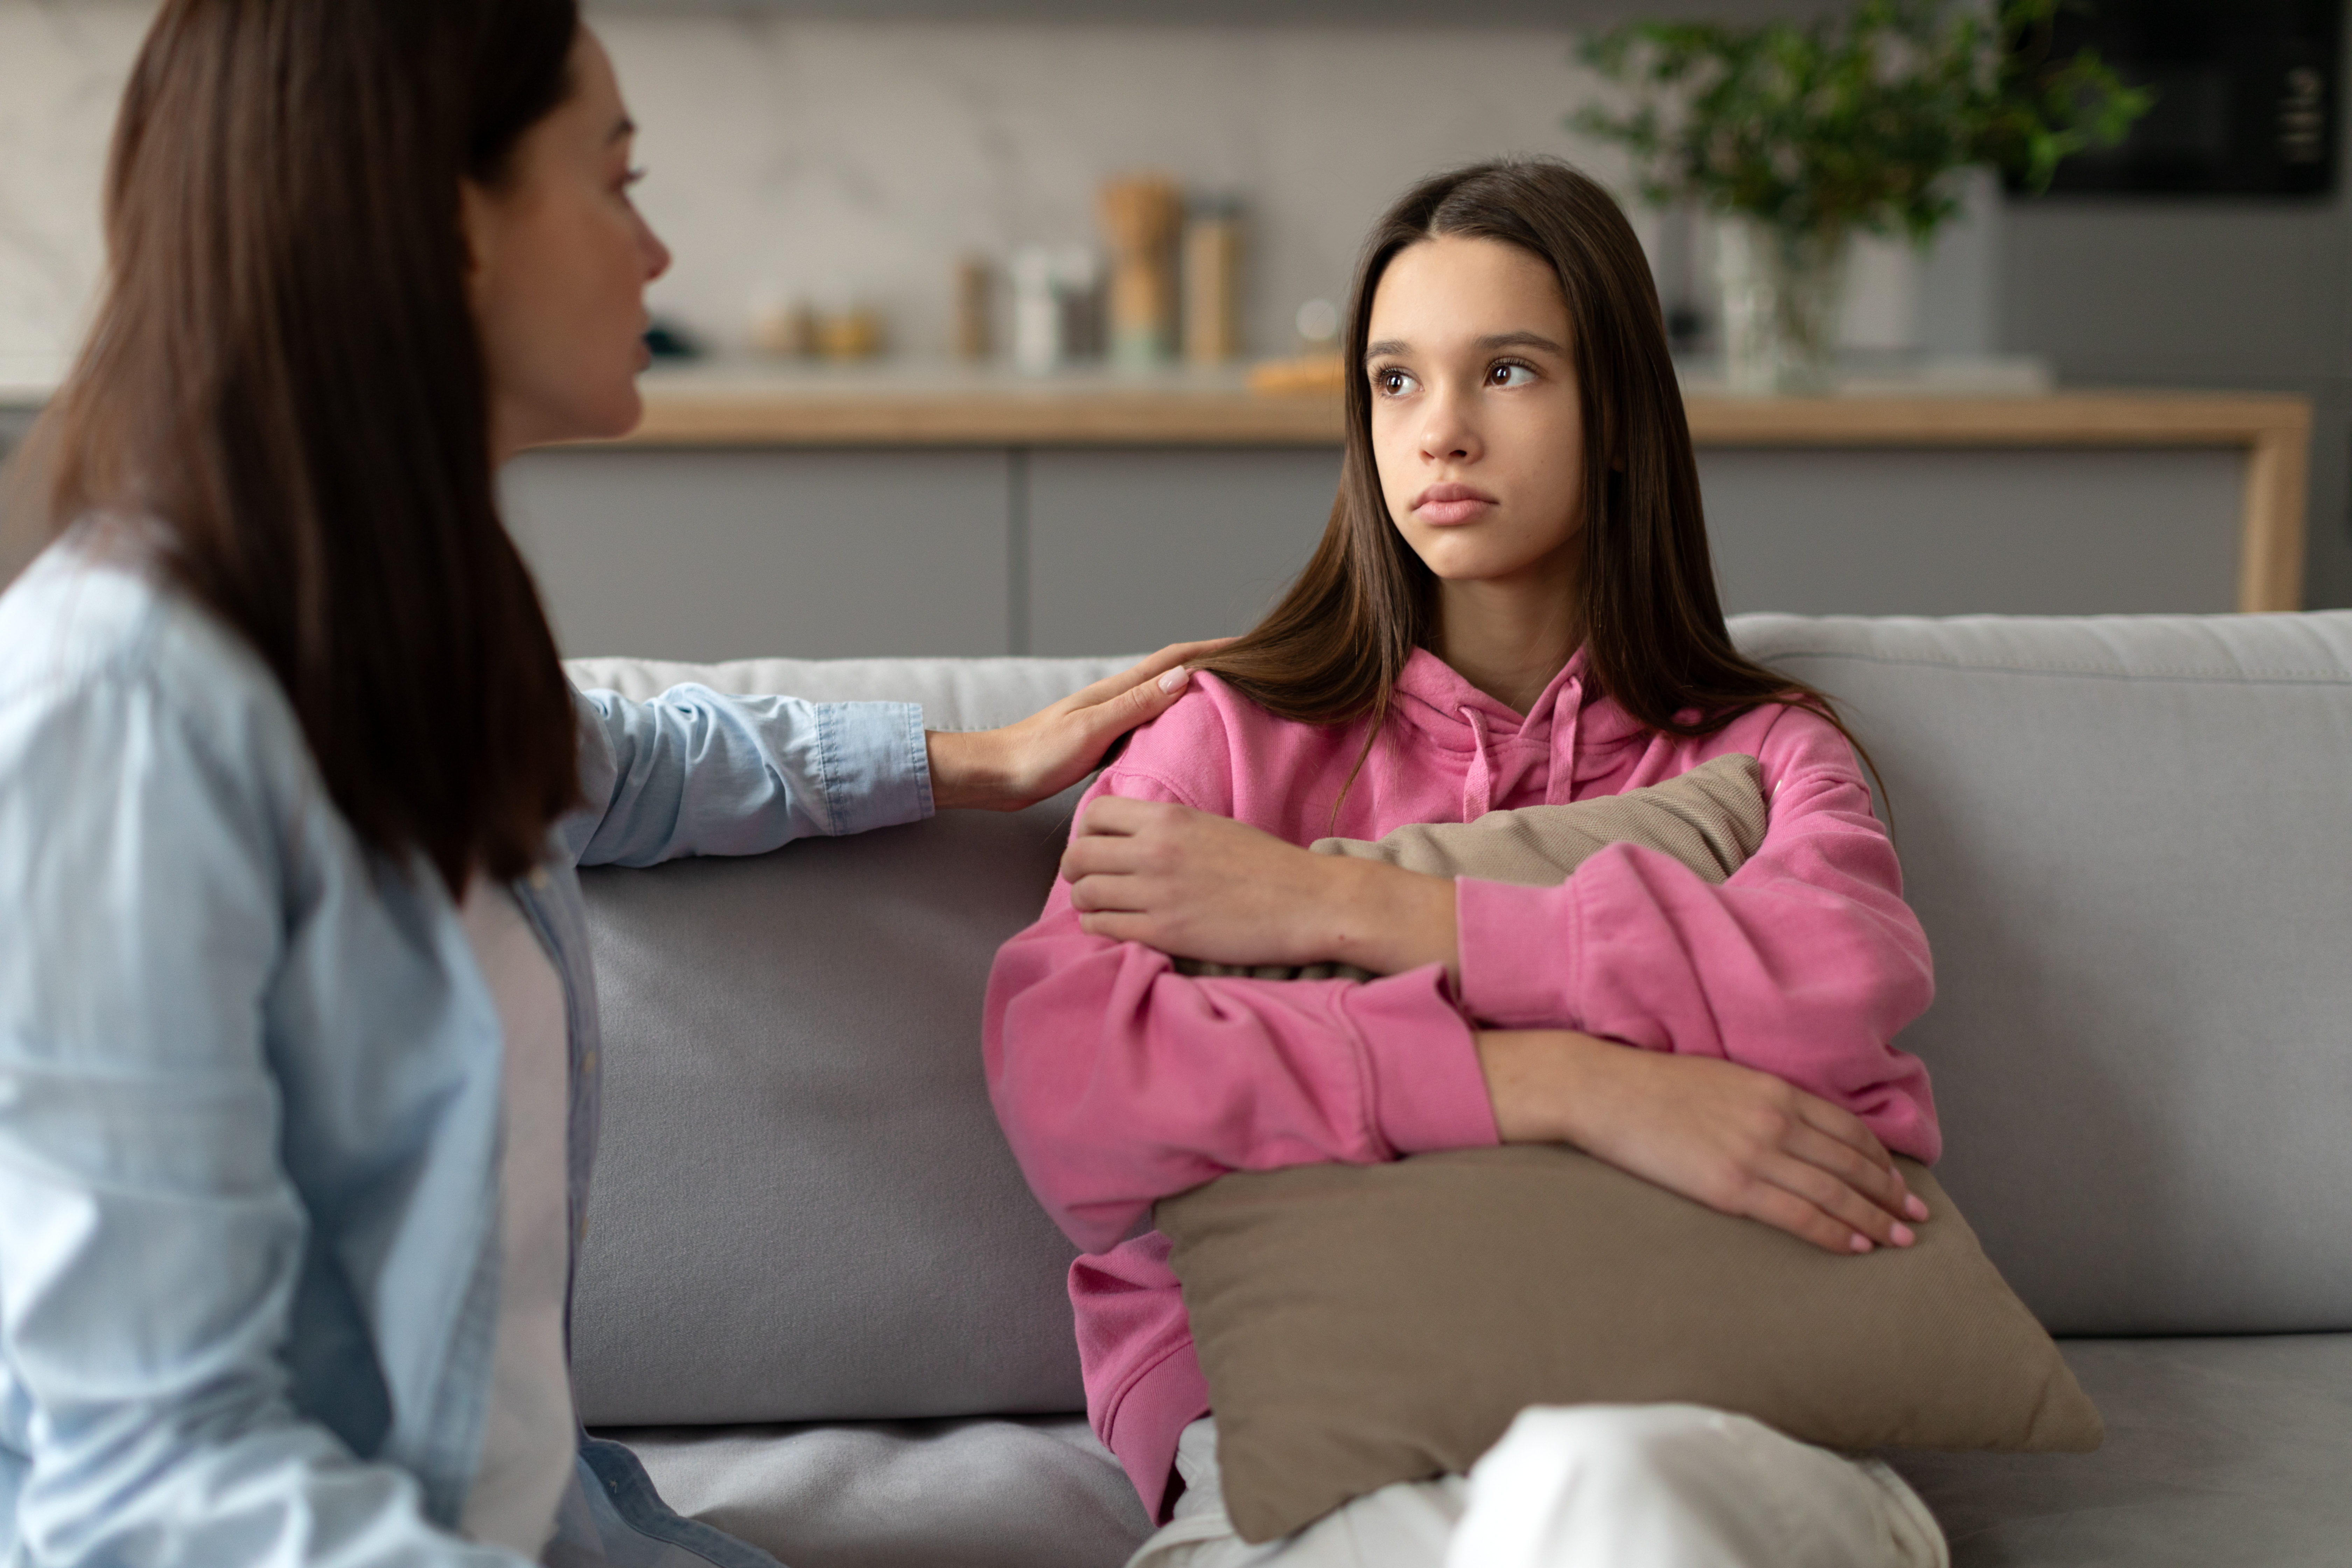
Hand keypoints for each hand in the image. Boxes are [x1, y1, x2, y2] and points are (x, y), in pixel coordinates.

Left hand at [925, 640, 1228, 811]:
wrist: (995, 774)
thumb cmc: (1035, 756)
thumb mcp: (1089, 732)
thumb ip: (1134, 707)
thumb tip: (1184, 678)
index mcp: (1116, 692)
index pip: (1175, 660)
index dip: (1214, 650)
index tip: (1253, 646)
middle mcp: (1117, 699)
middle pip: (1175, 671)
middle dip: (1215, 662)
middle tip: (1256, 666)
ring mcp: (1111, 717)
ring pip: (1165, 694)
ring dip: (1199, 687)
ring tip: (1233, 692)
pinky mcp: (1105, 739)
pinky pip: (1152, 719)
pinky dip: (1177, 715)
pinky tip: (1187, 729)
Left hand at [1062, 795, 1458, 975]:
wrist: (1309, 901)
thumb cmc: (1267, 865)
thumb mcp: (1212, 827)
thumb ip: (1167, 829)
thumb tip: (1131, 837)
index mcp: (1168, 819)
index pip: (1094, 814)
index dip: (1087, 832)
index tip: (1098, 846)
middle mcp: (1153, 852)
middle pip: (1078, 856)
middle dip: (1077, 870)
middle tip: (1091, 880)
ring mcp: (1155, 894)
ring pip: (1084, 895)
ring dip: (1086, 902)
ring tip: (1104, 906)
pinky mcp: (1163, 933)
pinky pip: (1103, 929)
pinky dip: (1100, 928)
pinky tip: (1118, 927)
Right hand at [1475, 1029, 1930, 1255]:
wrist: (1604, 1090)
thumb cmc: (1653, 1086)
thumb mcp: (1721, 1079)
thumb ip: (1761, 1102)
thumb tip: (1789, 1129)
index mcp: (1774, 1090)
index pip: (1847, 1129)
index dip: (1879, 1159)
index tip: (1899, 1182)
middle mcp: (1775, 1120)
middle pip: (1850, 1163)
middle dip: (1889, 1194)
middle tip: (1916, 1219)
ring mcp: (1755, 1153)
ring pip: (1834, 1191)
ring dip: (1874, 1218)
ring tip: (1898, 1240)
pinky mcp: (1730, 1185)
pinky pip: (1797, 1213)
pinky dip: (1833, 1231)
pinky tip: (1854, 1245)